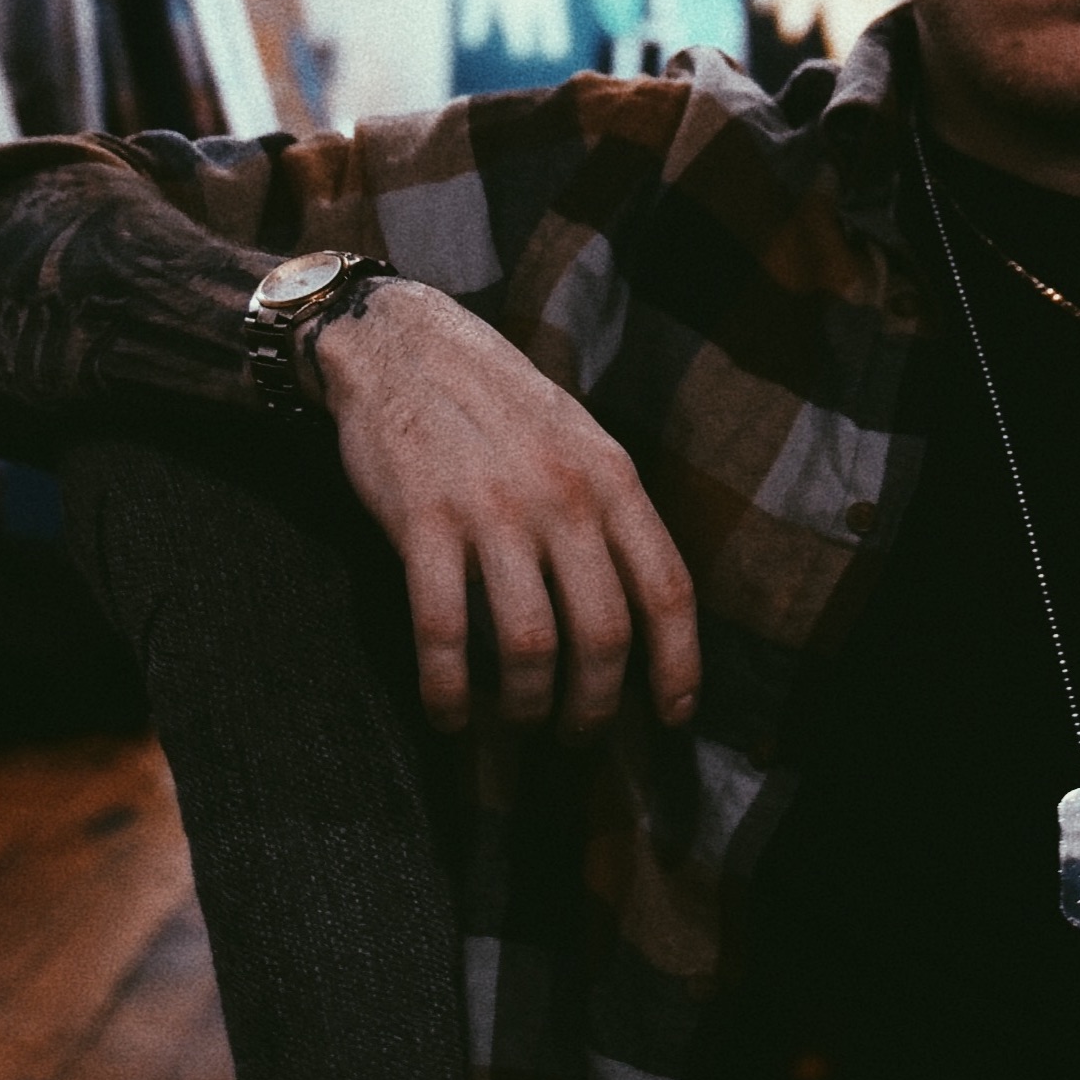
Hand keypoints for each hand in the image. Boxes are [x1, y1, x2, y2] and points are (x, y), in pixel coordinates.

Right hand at [313, 279, 699, 737]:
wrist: (401, 344)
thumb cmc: (496, 403)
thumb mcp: (578, 439)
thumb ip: (609, 511)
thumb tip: (639, 610)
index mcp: (611, 476)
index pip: (666, 587)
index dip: (678, 664)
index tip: (672, 715)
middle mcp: (562, 495)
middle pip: (603, 631)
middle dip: (595, 704)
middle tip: (579, 734)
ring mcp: (492, 509)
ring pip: (529, 643)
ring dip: (525, 705)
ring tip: (516, 724)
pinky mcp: (423, 522)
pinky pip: (443, 631)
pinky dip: (446, 690)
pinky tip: (446, 714)